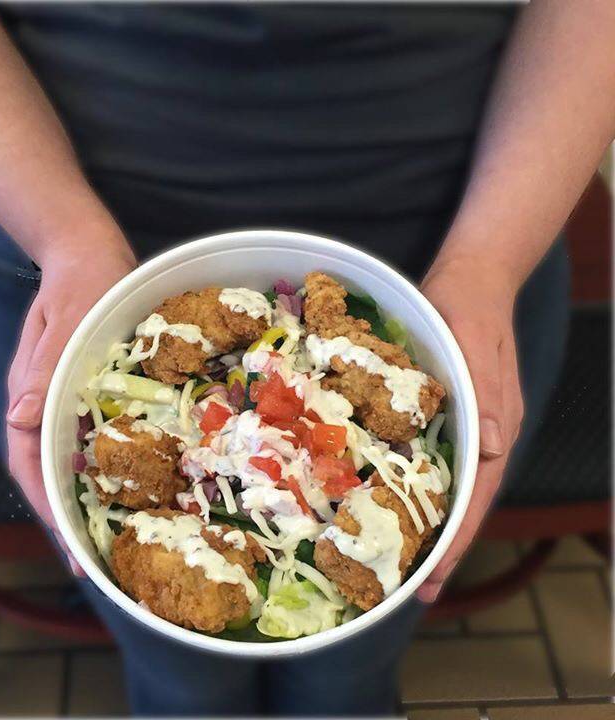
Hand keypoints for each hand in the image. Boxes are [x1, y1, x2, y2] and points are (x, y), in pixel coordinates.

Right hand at [6, 235, 136, 574]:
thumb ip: (44, 365)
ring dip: (86, 495)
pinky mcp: (89, 389)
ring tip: (114, 533)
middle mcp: (44, 402)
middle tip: (96, 558)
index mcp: (31, 391)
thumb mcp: (64, 319)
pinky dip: (105, 464)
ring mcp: (66, 397)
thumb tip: (20, 416)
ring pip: (70, 457)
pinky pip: (92, 434)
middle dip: (68, 515)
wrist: (87, 253)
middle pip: (49, 470)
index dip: (47, 505)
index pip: (30, 462)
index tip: (70, 544)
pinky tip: (131, 481)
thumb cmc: (81, 281)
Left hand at [417, 255, 523, 601]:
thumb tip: (493, 446)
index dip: (455, 540)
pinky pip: (429, 459)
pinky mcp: (443, 413)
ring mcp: (464, 426)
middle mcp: (482, 434)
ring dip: (425, 524)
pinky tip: (389, 502)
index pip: (477, 496)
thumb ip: (487, 392)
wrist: (470, 278)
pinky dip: (414, 488)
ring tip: (395, 561)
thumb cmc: (470, 307)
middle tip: (407, 589)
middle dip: (439, 547)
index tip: (432, 579)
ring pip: (446, 486)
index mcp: (496, 426)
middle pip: (462, 502)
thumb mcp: (477, 343)